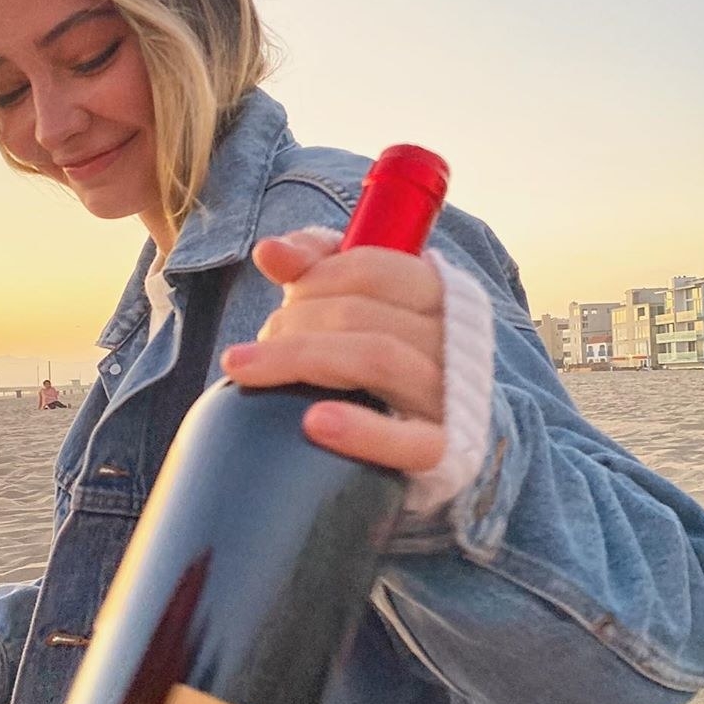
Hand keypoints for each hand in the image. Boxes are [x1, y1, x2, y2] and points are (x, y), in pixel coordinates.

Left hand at [220, 229, 445, 473]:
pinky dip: (362, 431)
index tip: (284, 298)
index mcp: (440, 297)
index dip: (314, 278)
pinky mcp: (446, 452)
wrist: (437, 445)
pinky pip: (410, 442)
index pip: (373, 268)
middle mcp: (453, 341)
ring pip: (376, 358)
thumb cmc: (383, 365)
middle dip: (293, 323)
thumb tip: (269, 251)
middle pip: (361, 313)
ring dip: (300, 358)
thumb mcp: (356, 307)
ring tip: (251, 372)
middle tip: (256, 347)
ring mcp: (452, 397)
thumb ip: (316, 269)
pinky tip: (314, 423)